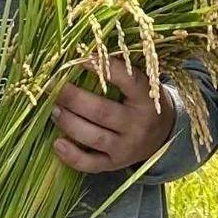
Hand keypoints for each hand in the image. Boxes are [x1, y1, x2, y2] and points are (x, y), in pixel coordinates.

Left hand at [53, 64, 176, 174]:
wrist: (163, 136)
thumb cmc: (144, 102)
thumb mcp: (143, 84)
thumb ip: (121, 72)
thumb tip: (83, 53)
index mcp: (147, 98)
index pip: (127, 80)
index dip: (103, 68)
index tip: (80, 58)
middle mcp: (138, 124)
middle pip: (101, 112)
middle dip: (73, 99)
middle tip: (54, 87)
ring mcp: (126, 147)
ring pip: (92, 137)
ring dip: (68, 122)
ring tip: (54, 110)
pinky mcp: (115, 164)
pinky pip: (90, 164)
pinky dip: (71, 155)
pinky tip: (57, 143)